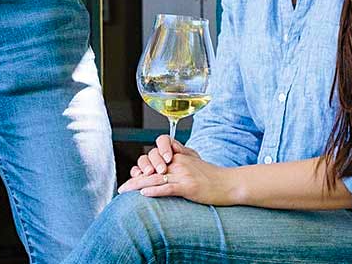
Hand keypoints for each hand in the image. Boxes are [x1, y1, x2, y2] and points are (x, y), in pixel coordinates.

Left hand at [119, 143, 238, 206]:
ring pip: (155, 178)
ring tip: (125, 191)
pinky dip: (155, 191)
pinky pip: (168, 188)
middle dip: (134, 179)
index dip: (141, 168)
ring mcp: (183, 175)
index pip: (153, 158)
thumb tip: (166, 158)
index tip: (132, 177)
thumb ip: (180, 156)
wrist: (229, 183)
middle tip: (121, 189)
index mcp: (178, 157)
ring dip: (137, 185)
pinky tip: (144, 195)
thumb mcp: (194, 160)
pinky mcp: (189, 187)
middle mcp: (178, 163)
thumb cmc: (212, 176)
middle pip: (150, 169)